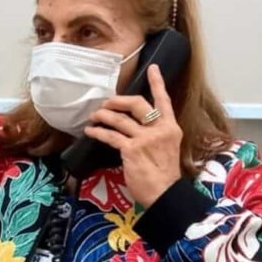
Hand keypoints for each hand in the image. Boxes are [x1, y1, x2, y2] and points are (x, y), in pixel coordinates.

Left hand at [86, 64, 182, 207]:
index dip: (158, 83)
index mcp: (171, 128)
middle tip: (107, 102)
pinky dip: (97, 132)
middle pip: (137, 103)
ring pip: (119, 119)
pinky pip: (110, 135)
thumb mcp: (167, 150)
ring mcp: (145, 138)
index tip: (153, 67)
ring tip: (94, 116)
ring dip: (103, 115)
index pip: (164, 100)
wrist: (165, 194)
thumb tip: (136, 129)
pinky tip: (90, 131)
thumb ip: (155, 136)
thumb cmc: (164, 176)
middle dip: (118, 100)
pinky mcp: (131, 149)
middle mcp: (160, 129)